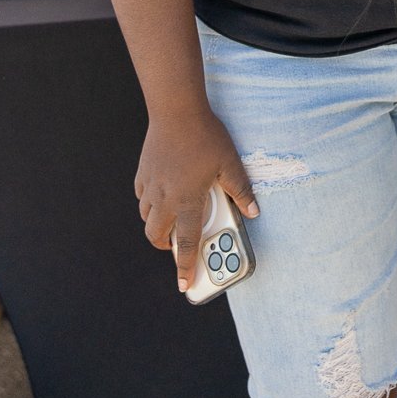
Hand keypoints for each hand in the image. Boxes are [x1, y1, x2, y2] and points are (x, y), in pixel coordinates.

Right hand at [135, 107, 258, 291]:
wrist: (177, 112)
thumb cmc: (206, 137)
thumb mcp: (230, 164)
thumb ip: (241, 190)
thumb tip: (253, 212)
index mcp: (188, 201)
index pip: (187, 243)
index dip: (186, 267)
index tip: (184, 285)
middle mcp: (165, 199)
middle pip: (157, 236)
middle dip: (166, 246)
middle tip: (177, 246)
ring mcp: (151, 186)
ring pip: (147, 217)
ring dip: (157, 224)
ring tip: (173, 218)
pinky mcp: (143, 173)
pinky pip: (143, 197)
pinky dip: (150, 203)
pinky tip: (162, 193)